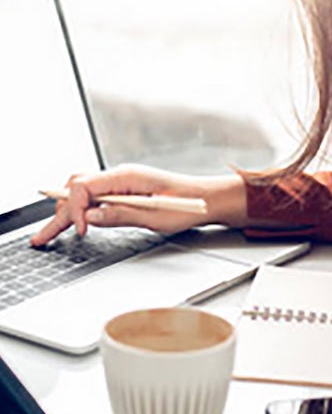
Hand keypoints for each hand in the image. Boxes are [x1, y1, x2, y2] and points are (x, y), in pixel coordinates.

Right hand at [30, 164, 247, 245]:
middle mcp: (121, 176)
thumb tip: (90, 217)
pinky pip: (97, 199)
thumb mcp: (155, 216)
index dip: (75, 209)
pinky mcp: (126, 192)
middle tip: (45, 237)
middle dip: (60, 212)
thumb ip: (120, 215)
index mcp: (127, 176)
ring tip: (49, 234)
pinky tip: (74, 223)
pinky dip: (83, 212)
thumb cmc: (187, 205)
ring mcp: (122, 184)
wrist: (206, 199)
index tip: (81, 230)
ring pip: (84, 194)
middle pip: (78, 188)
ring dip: (67, 213)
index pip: (85, 186)